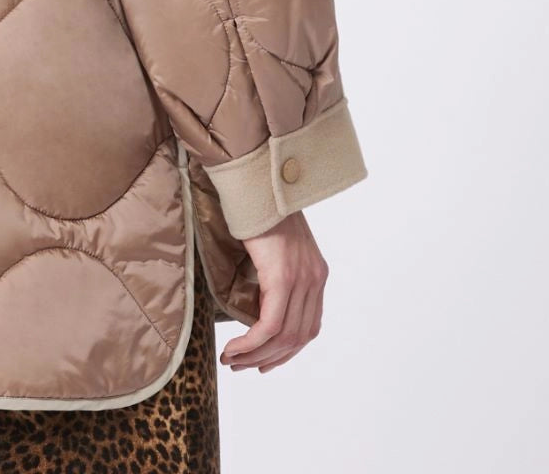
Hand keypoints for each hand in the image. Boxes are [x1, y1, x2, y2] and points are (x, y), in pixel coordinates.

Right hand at [218, 210, 327, 372]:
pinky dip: (251, 343)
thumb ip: (277, 274)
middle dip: (268, 359)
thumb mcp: (276, 248)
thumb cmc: (259, 209)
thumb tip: (257, 302)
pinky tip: (234, 348)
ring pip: (283, 337)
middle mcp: (315, 279)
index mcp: (317, 274)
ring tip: (231, 360)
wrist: (256, 182)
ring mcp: (301, 279)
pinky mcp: (281, 277)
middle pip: (297, 338)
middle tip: (242, 366)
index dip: (287, 352)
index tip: (263, 364)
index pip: (309, 328)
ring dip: (255, 355)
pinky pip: (269, 325)